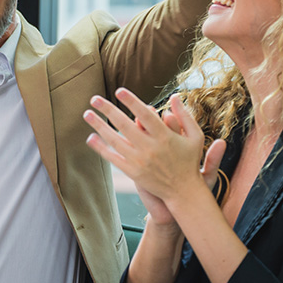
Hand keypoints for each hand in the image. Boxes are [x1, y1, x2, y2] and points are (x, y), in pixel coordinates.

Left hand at [85, 90, 225, 222]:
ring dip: (99, 126)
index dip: (131, 101)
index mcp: (165, 137)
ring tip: (86, 114)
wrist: (184, 192)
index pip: (145, 115)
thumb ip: (185, 115)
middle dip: (108, 110)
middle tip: (94, 98)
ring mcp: (140, 161)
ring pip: (115, 141)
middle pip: (125, 125)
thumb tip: (174, 95)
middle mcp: (150, 148)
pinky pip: (114, 159)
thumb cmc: (189, 161)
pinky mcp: (133, 173)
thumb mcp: (195, 136)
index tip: (119, 90)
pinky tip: (90, 138)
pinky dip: (101, 149)